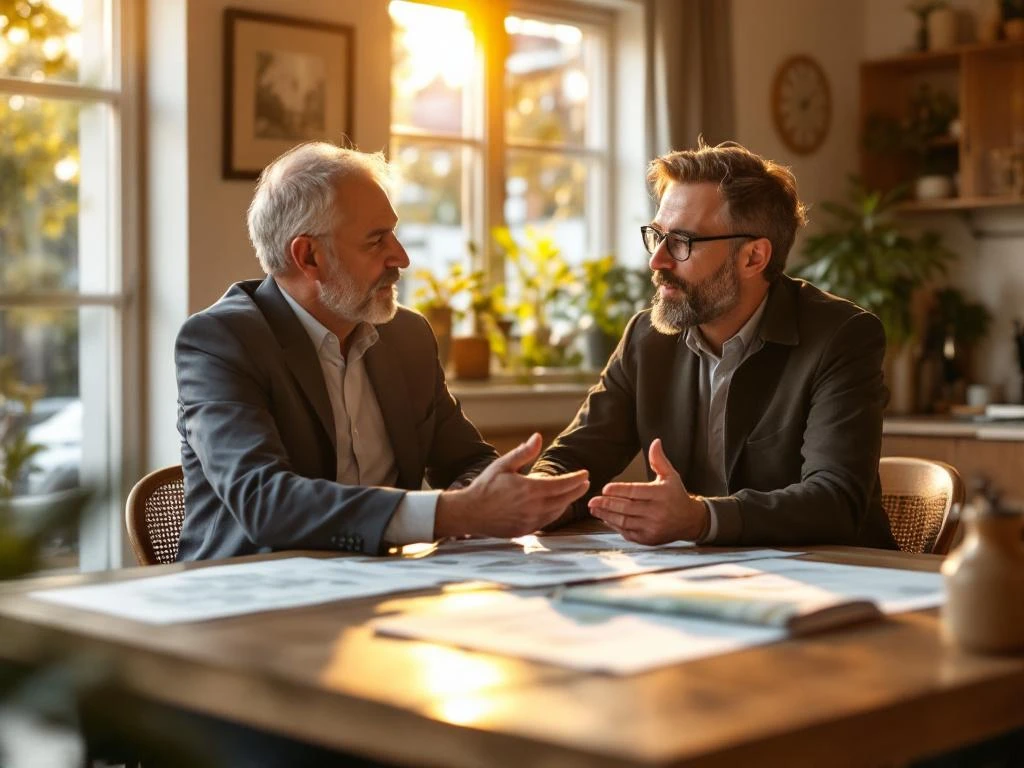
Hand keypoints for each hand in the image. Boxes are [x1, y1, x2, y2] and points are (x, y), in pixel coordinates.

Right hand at [435, 433, 589, 538]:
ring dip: (567, 502)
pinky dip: (555, 513)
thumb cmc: (485, 486)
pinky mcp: (525, 530)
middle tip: (585, 483)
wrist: (469, 512)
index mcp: (530, 489)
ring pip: (557, 512)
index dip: (577, 479)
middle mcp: (534, 507)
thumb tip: (538, 437)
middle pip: (565, 499)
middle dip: (577, 490)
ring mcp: (530, 521)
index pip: (562, 484)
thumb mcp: (503, 465)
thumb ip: (523, 452)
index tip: (585, 473)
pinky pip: (547, 522)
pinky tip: (555, 507)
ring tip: (572, 493)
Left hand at [588, 438, 707, 544]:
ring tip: (594, 509)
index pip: (635, 492)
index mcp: (661, 494)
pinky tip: (605, 518)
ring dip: (607, 515)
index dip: (619, 490)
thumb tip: (655, 441)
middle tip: (592, 500)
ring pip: (625, 521)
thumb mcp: (670, 476)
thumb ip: (659, 460)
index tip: (605, 488)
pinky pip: (628, 533)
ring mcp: (653, 527)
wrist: (690, 521)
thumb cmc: (676, 495)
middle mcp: (657, 512)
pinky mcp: (649, 539)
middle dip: (607, 504)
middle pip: (627, 508)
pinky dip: (615, 526)